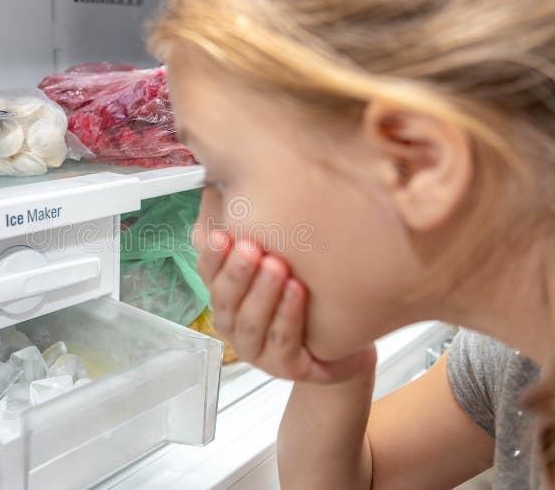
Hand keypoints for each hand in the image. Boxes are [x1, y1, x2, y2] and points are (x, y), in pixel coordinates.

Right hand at [194, 230, 375, 383]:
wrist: (345, 343)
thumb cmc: (305, 295)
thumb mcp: (277, 257)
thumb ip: (249, 229)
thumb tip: (222, 187)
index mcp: (227, 295)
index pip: (209, 274)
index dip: (212, 256)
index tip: (222, 234)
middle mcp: (236, 323)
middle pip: (226, 299)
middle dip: (237, 272)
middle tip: (250, 247)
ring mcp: (257, 349)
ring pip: (251, 322)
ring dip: (262, 293)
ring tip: (276, 266)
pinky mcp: (285, 367)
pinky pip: (282, 341)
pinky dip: (288, 315)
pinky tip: (297, 291)